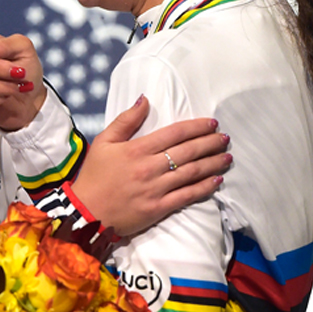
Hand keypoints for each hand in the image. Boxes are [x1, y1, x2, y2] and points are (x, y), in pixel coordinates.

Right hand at [70, 96, 231, 235]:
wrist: (86, 212)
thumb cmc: (94, 175)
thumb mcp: (103, 141)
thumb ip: (125, 120)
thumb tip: (145, 99)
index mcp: (136, 149)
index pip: (174, 134)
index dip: (195, 127)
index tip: (211, 123)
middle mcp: (149, 167)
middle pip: (187, 152)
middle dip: (210, 143)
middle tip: (224, 138)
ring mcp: (156, 189)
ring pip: (192, 172)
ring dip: (212, 163)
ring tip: (226, 156)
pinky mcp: (159, 208)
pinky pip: (187, 195)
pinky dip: (204, 187)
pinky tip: (217, 180)